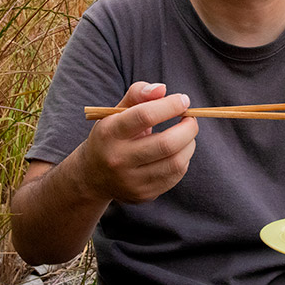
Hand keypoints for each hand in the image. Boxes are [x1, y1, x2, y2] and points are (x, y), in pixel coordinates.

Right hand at [78, 81, 198, 203]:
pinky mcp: (143, 195)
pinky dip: (183, 160)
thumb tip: (162, 89)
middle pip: (166, 143)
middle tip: (191, 119)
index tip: (184, 100)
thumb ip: (138, 94)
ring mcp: (131, 181)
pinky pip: (175, 176)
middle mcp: (118, 159)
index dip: (170, 106)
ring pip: (175, 163)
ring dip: (190, 144)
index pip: (145, 116)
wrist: (92, 175)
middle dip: (188, 128)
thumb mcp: (116, 112)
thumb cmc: (112, 135)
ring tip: (187, 134)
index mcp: (109, 132)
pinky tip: (178, 151)